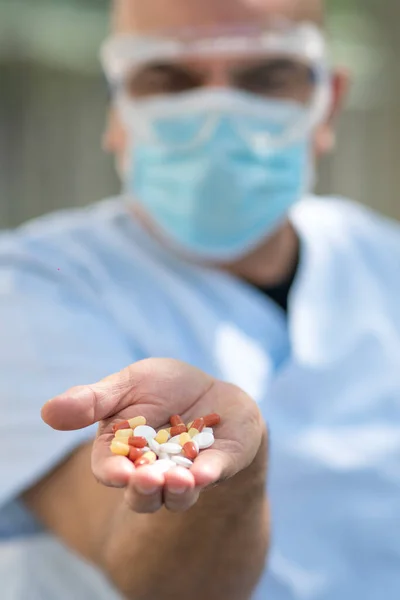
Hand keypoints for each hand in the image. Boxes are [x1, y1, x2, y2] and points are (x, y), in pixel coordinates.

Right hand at [42, 359, 264, 512]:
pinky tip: (206, 471)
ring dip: (177, 490)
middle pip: (143, 493)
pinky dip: (211, 473)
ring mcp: (188, 472)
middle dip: (143, 490)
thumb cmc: (161, 389)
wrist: (210, 390)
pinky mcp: (219, 463)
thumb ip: (92, 401)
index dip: (112, 472)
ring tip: (178, 480)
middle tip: (146, 480)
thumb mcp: (126, 385)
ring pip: (179, 495)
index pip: (110, 469)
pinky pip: (215, 472)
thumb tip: (47, 412)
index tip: (118, 472)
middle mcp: (154, 471)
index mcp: (124, 453)